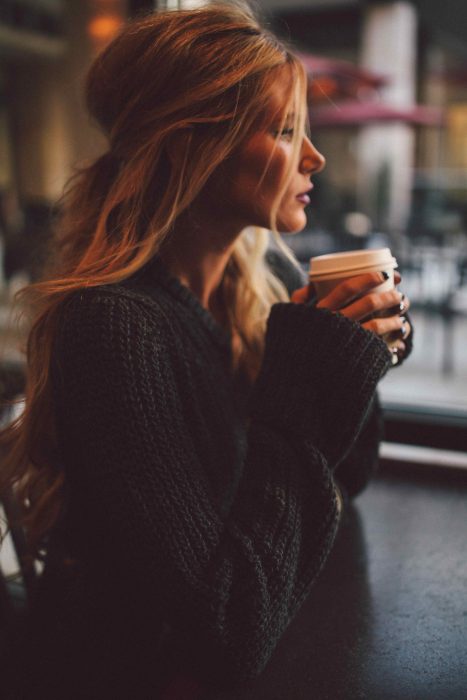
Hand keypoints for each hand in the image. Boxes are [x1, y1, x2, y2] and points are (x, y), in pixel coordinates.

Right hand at [291, 271, 411, 357]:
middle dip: (389, 296)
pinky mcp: (355, 358)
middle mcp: (334, 325)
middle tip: (399, 295)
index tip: (383, 275)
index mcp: (320, 312)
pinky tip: (399, 340)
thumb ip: (298, 299)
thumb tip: (312, 283)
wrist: (297, 380)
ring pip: (378, 324)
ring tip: (401, 316)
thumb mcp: (290, 318)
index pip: (347, 288)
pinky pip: (380, 347)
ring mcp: (345, 342)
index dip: (367, 278)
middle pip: (369, 303)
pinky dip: (394, 342)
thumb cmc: (295, 344)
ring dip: (395, 318)